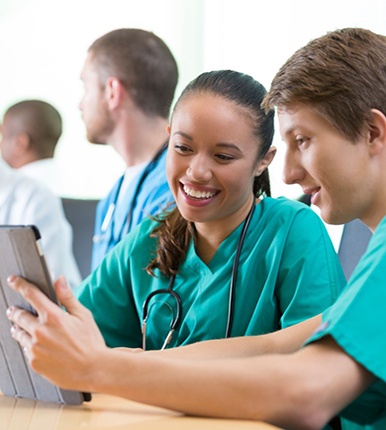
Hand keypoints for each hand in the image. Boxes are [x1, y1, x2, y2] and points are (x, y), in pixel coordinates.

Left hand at [6, 275, 106, 390]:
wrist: (93, 369)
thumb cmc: (91, 341)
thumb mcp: (83, 315)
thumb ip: (67, 297)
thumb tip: (59, 279)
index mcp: (53, 316)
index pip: (31, 294)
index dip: (20, 284)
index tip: (13, 280)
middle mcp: (40, 331)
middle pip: (19, 315)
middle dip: (15, 311)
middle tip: (14, 310)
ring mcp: (35, 348)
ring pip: (18, 333)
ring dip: (18, 328)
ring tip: (20, 328)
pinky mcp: (34, 363)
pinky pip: (25, 350)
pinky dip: (28, 345)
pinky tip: (37, 345)